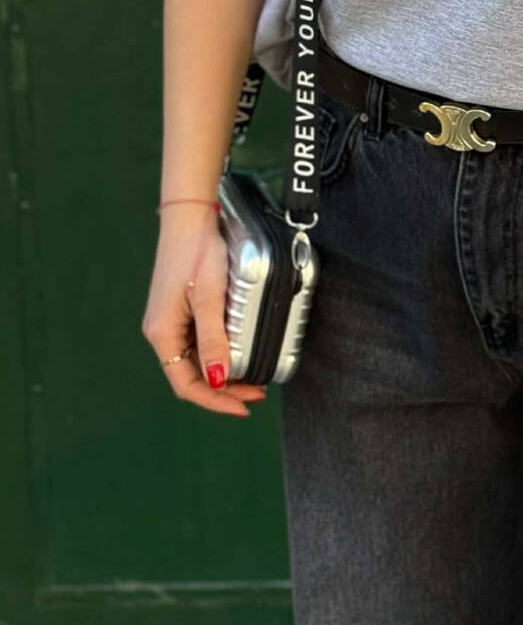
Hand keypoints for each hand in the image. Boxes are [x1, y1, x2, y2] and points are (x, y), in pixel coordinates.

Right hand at [141, 206, 267, 415]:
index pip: (186, 384)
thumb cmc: (198, 252)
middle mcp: (163, 332)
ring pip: (196, 361)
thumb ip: (215, 338)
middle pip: (192, 376)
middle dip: (224, 389)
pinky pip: (198, 343)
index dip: (215, 401)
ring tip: (253, 376)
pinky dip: (219, 354)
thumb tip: (220, 378)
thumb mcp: (211, 297)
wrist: (190, 217)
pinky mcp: (181, 310)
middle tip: (258, 391)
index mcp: (163, 333)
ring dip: (223, 373)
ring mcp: (171, 321)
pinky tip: (240, 352)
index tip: (244, 407)